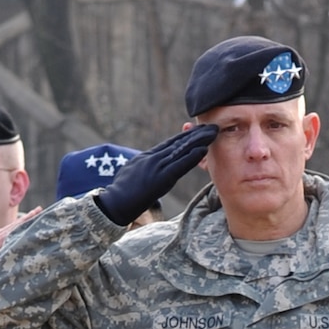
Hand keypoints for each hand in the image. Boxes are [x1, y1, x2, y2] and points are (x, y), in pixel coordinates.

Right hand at [93, 125, 217, 225]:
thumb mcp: (131, 172)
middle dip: (196, 134)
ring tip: (213, 132)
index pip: (170, 143)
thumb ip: (142, 166)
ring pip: (182, 150)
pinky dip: (192, 156)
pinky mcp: (162, 178)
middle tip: (211, 126)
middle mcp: (154, 158)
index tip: (198, 130)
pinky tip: (204, 149)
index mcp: (147, 156)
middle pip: (179, 143)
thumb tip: (146, 164)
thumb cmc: (121, 192)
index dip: (185, 136)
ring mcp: (158, 166)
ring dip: (199, 141)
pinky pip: (180, 165)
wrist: (116, 202)